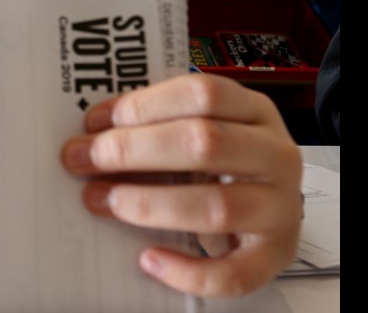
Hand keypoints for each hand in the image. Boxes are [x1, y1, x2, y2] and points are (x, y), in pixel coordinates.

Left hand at [60, 73, 301, 296]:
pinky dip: (187, 271)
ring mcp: (281, 207)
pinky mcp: (277, 256)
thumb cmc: (224, 165)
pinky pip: (233, 273)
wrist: (274, 211)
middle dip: (135, 150)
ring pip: (217, 206)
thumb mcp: (200, 130)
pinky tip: (149, 258)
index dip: (144, 105)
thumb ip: (157, 127)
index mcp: (255, 111)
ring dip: (150, 204)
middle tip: (86, 158)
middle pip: (205, 143)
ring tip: (104, 201)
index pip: (202, 94)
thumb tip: (92, 136)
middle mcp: (276, 155)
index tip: (96, 122)